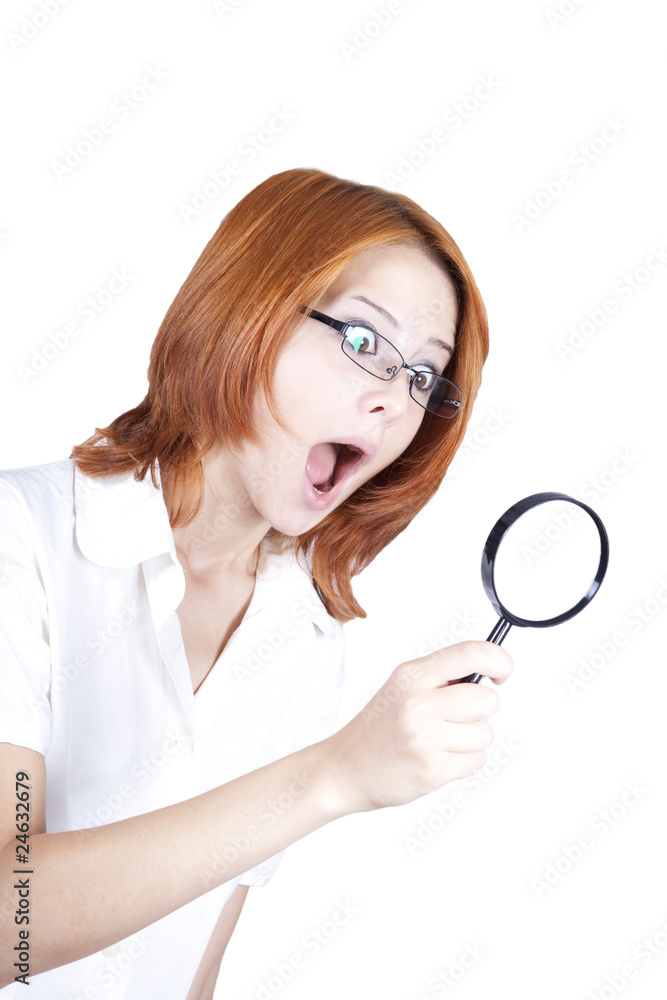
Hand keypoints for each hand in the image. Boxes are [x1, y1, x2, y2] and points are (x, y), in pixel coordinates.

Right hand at [324, 640, 512, 813]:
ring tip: (441, 742)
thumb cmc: (377, 729)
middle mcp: (418, 703)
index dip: (499, 660)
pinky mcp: (432, 770)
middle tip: (457, 718)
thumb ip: (440, 678)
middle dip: (481, 711)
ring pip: (485, 733)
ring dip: (471, 740)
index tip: (501, 673)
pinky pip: (477, 761)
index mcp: (412, 676)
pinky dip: (464, 763)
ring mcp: (425, 738)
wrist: (344, 769)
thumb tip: (488, 673)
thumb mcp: (401, 688)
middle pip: (487, 700)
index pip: (470, 653)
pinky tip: (438, 759)